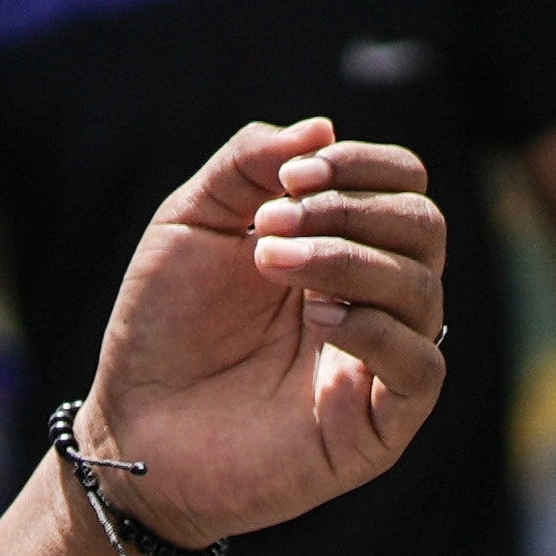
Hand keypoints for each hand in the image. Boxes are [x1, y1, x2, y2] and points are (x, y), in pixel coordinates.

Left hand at [76, 120, 448, 544]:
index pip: (403, 184)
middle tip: (269, 226)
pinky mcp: (378, 425)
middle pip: (424, 226)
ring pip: (422, 288)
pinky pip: (421, 365)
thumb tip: (323, 126)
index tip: (292, 178)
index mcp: (341, 243)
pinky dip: (377, 329)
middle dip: (350, 210)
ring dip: (346, 259)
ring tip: (271, 265)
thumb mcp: (191, 221)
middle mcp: (373, 297)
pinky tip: (319, 320)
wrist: (132, 430)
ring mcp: (379, 361)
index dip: (361, 165)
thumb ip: (249, 163)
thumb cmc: (163, 326)